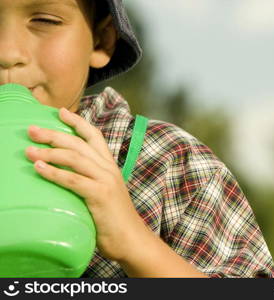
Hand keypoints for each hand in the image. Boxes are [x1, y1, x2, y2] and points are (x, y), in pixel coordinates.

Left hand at [25, 107, 141, 261]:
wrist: (131, 237)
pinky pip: (73, 180)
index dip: (77, 122)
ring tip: (29, 150)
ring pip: (75, 158)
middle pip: (79, 144)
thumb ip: (91, 178)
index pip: (94, 136)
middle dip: (54, 134)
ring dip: (49, 152)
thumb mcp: (105, 191)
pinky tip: (39, 168)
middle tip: (32, 130)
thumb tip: (68, 172)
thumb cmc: (114, 217)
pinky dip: (54, 173)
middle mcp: (108, 169)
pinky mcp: (100, 195)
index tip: (60, 112)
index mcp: (110, 165)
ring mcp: (106, 180)